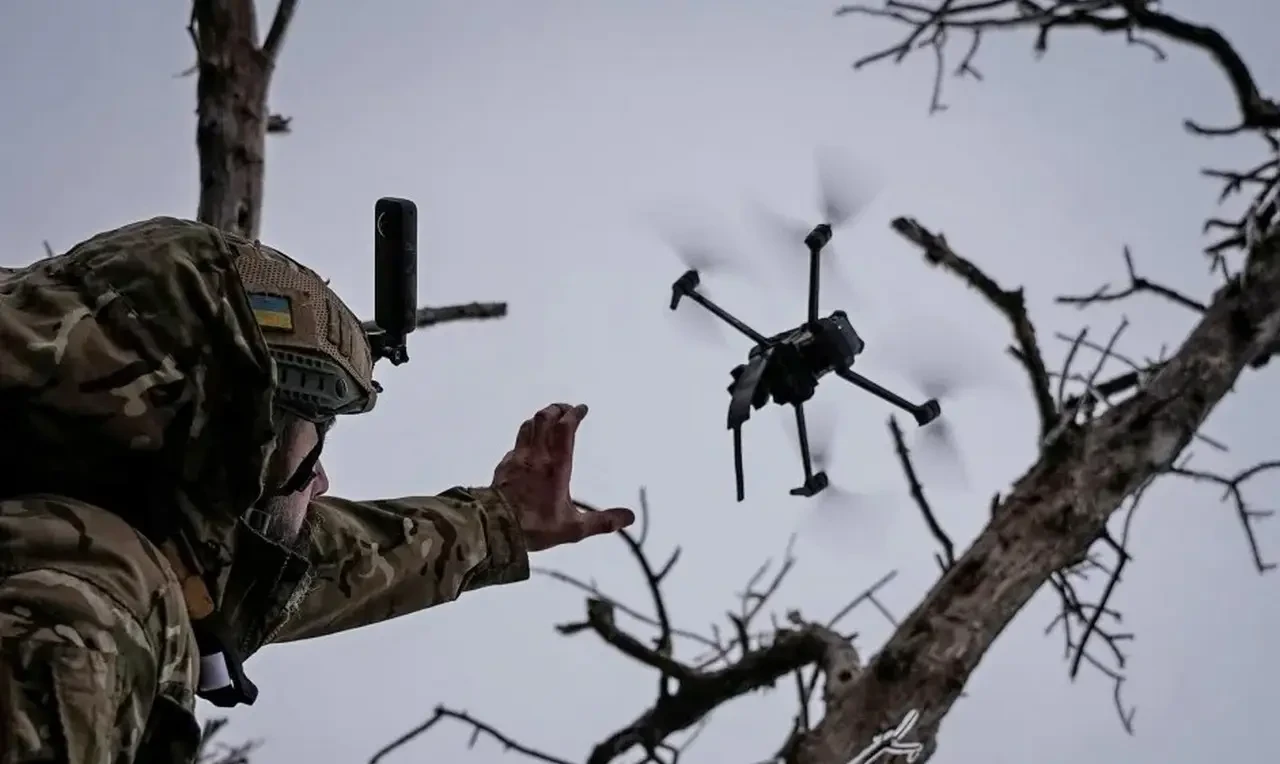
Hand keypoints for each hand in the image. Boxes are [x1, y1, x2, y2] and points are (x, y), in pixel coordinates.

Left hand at [492, 403, 634, 551]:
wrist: (494, 528)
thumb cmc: (535, 527)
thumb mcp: (573, 528)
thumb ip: (602, 522)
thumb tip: (629, 517)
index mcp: (556, 465)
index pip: (566, 428)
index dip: (574, 414)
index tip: (582, 409)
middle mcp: (536, 456)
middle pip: (544, 418)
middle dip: (557, 409)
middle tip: (566, 409)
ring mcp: (517, 459)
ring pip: (528, 426)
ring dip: (539, 419)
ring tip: (548, 420)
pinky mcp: (503, 467)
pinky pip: (516, 445)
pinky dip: (525, 439)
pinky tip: (527, 448)